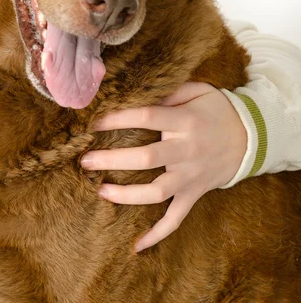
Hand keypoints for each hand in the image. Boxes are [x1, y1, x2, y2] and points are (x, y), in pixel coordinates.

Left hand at [80, 82, 246, 251]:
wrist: (252, 138)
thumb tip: (136, 94)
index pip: (145, 117)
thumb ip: (168, 92)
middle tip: (85, 161)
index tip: (92, 122)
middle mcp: (186, 151)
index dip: (117, 119)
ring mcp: (190, 176)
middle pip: (146, 158)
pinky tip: (137, 245)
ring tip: (100, 191)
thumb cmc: (217, 110)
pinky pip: (176, 218)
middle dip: (112, 160)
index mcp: (184, 122)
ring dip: (127, 195)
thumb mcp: (197, 90)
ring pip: (157, 192)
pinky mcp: (194, 193)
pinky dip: (158, 234)